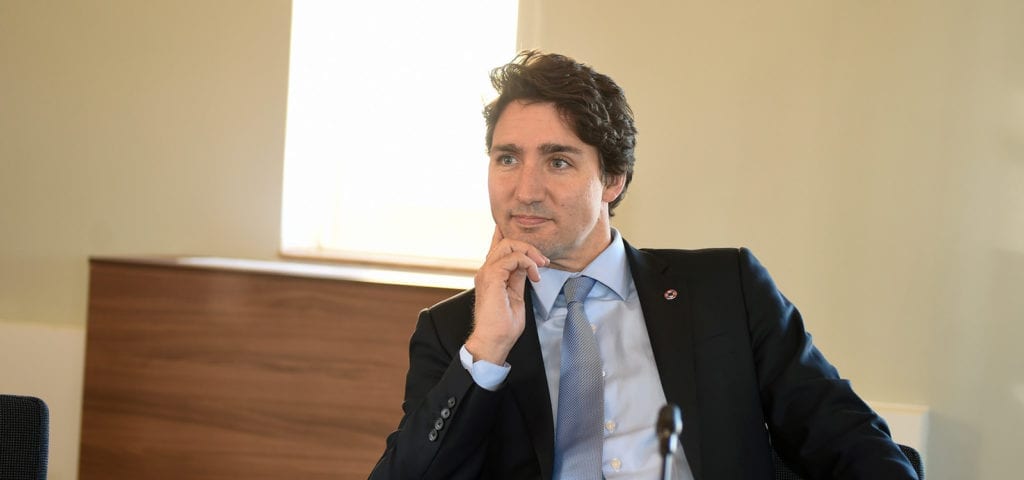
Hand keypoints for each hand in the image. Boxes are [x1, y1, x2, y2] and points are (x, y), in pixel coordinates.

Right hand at [466, 227, 548, 364]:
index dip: (510, 235)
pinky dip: (527, 263)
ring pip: (508, 244)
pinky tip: (535, 275)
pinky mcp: (492, 278)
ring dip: (529, 252)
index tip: (532, 243)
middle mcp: (486, 270)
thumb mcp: (516, 295)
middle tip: (543, 261)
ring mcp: (487, 273)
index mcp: (491, 274)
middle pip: (506, 241)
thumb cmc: (503, 325)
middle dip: (528, 246)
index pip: (498, 245)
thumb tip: (526, 264)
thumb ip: (518, 277)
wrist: (493, 341)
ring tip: (540, 266)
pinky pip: (512, 258)